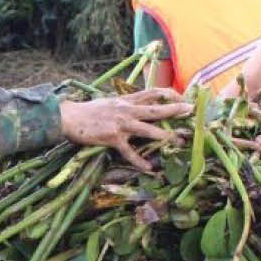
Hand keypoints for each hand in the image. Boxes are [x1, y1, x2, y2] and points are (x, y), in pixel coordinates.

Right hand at [59, 88, 189, 171]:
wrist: (69, 117)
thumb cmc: (89, 111)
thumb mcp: (110, 101)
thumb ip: (126, 103)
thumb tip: (138, 104)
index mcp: (127, 100)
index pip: (153, 92)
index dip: (170, 94)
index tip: (182, 98)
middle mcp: (126, 109)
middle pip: (156, 109)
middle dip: (175, 110)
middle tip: (191, 110)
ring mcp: (121, 124)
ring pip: (147, 129)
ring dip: (164, 135)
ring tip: (177, 140)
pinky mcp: (113, 138)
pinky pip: (129, 152)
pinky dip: (140, 161)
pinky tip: (149, 167)